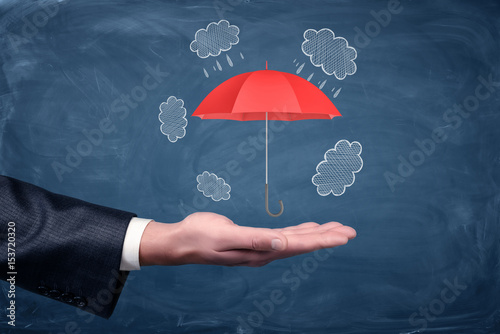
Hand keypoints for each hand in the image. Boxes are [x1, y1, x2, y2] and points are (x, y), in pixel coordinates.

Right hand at [139, 212, 355, 266]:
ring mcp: (260, 247)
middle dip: (327, 236)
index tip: (344, 235)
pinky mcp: (254, 240)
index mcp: (260, 251)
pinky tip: (308, 227)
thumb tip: (281, 244)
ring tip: (336, 228)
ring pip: (295, 239)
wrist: (182, 241)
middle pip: (302, 243)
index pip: (297, 245)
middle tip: (351, 231)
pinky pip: (283, 236)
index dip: (322, 240)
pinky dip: (298, 231)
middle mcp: (264, 251)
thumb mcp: (225, 235)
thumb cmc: (200, 236)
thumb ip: (254, 240)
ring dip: (316, 234)